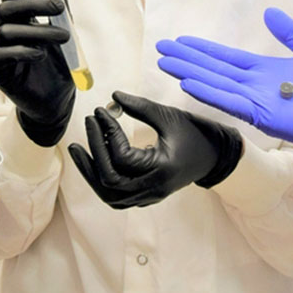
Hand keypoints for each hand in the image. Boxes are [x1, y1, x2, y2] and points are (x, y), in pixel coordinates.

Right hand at [0, 0, 74, 146]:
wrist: (56, 102)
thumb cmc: (58, 69)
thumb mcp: (66, 40)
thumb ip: (63, 19)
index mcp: (21, 22)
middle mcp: (8, 33)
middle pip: (7, 8)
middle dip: (33, 3)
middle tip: (58, 7)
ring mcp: (2, 52)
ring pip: (7, 30)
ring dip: (38, 30)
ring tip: (64, 37)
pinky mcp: (1, 72)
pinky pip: (2, 55)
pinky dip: (23, 50)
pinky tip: (41, 53)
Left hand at [67, 91, 242, 208]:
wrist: (214, 156)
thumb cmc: (194, 134)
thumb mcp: (169, 116)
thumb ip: (141, 107)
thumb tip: (113, 96)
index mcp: (161, 169)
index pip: (122, 157)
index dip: (107, 132)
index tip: (100, 111)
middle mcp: (154, 188)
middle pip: (110, 182)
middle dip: (94, 153)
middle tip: (87, 125)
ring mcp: (150, 196)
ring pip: (110, 196)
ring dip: (91, 173)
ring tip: (78, 150)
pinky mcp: (146, 196)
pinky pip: (117, 197)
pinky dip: (101, 180)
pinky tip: (93, 161)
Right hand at [156, 7, 292, 153]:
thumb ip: (290, 33)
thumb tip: (270, 13)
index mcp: (264, 70)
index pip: (226, 58)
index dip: (203, 50)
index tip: (180, 41)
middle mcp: (254, 86)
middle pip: (214, 70)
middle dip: (188, 60)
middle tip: (161, 49)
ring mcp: (256, 101)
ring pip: (216, 85)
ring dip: (191, 74)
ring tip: (167, 63)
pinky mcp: (263, 115)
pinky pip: (231, 103)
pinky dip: (210, 93)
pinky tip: (190, 84)